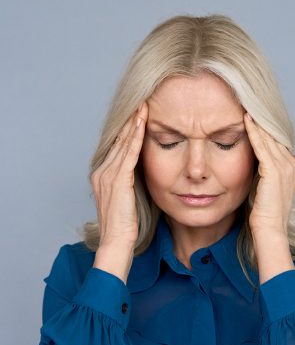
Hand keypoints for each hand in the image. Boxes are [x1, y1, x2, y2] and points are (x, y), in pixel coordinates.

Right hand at [91, 101, 147, 282]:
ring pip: (123, 143)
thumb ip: (131, 181)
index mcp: (102, 175)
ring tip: (143, 106)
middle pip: (118, 140)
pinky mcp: (117, 180)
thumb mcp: (128, 197)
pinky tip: (142, 124)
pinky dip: (135, 137)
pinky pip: (128, 154)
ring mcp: (107, 175)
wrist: (116, 242)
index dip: (128, 130)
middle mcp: (102, 171)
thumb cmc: (125, 224)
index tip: (139, 114)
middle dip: (131, 121)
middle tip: (141, 102)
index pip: (117, 146)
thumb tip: (142, 170)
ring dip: (133, 123)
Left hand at [243, 112, 294, 236]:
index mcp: (294, 168)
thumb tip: (258, 160)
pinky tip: (245, 120)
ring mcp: (285, 167)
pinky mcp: (274, 170)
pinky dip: (253, 132)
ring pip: (268, 138)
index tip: (254, 115)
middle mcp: (293, 164)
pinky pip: (261, 146)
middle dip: (261, 122)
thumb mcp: (267, 186)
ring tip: (247, 107)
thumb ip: (267, 171)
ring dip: (257, 122)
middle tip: (249, 104)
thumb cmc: (265, 211)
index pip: (278, 143)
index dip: (266, 130)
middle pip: (274, 137)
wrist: (270, 229)